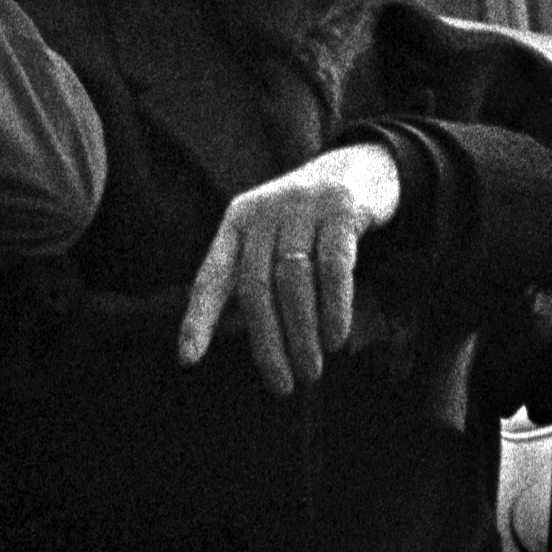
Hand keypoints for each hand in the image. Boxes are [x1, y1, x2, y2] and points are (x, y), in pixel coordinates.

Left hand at [179, 140, 408, 391]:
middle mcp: (263, 212)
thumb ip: (255, 278)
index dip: (198, 319)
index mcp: (237, 223)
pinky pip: (334, 265)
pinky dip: (334, 306)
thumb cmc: (310, 221)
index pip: (212, 276)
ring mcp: (302, 206)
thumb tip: (239, 339)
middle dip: (267, 341)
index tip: (189, 359)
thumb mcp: (273, 238)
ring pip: (293, 279)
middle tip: (283, 385)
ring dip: (302, 332)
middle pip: (255, 286)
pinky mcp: (341, 208)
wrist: (362, 166)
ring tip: (312, 370)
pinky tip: (336, 338)